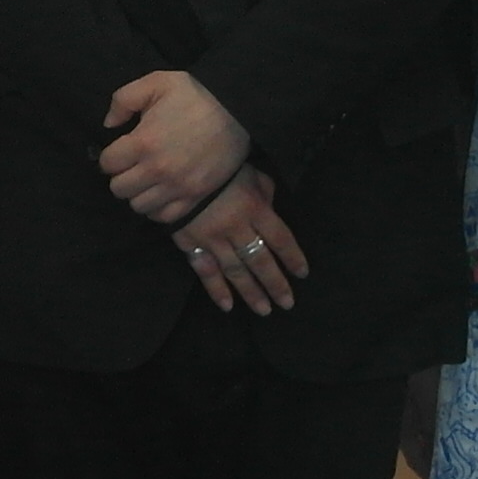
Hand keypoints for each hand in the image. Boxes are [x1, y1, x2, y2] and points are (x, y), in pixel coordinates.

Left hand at [96, 67, 252, 228]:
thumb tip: (109, 124)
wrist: (237, 108)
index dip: (110, 156)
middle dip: (120, 176)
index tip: (120, 151)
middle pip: (119, 189)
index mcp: (143, 142)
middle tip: (131, 166)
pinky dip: (157, 208)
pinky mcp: (195, 196)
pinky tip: (161, 193)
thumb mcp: (156, 82)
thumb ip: (123, 100)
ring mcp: (177, 187)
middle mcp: (157, 169)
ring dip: (138, 193)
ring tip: (146, 180)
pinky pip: (164, 216)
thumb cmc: (195, 93)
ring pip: (139, 206)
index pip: (108, 163)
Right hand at [173, 171, 308, 316]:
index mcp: (255, 208)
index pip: (280, 238)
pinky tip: (227, 306)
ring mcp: (213, 239)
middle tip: (287, 303)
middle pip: (261, 260)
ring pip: (236, 271)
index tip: (302, 274)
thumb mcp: (249, 172)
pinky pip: (206, 271)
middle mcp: (237, 228)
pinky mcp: (192, 243)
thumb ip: (264, 192)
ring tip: (264, 310)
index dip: (293, 258)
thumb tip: (272, 209)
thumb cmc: (219, 168)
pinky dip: (217, 290)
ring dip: (251, 293)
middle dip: (275, 284)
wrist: (175, 167)